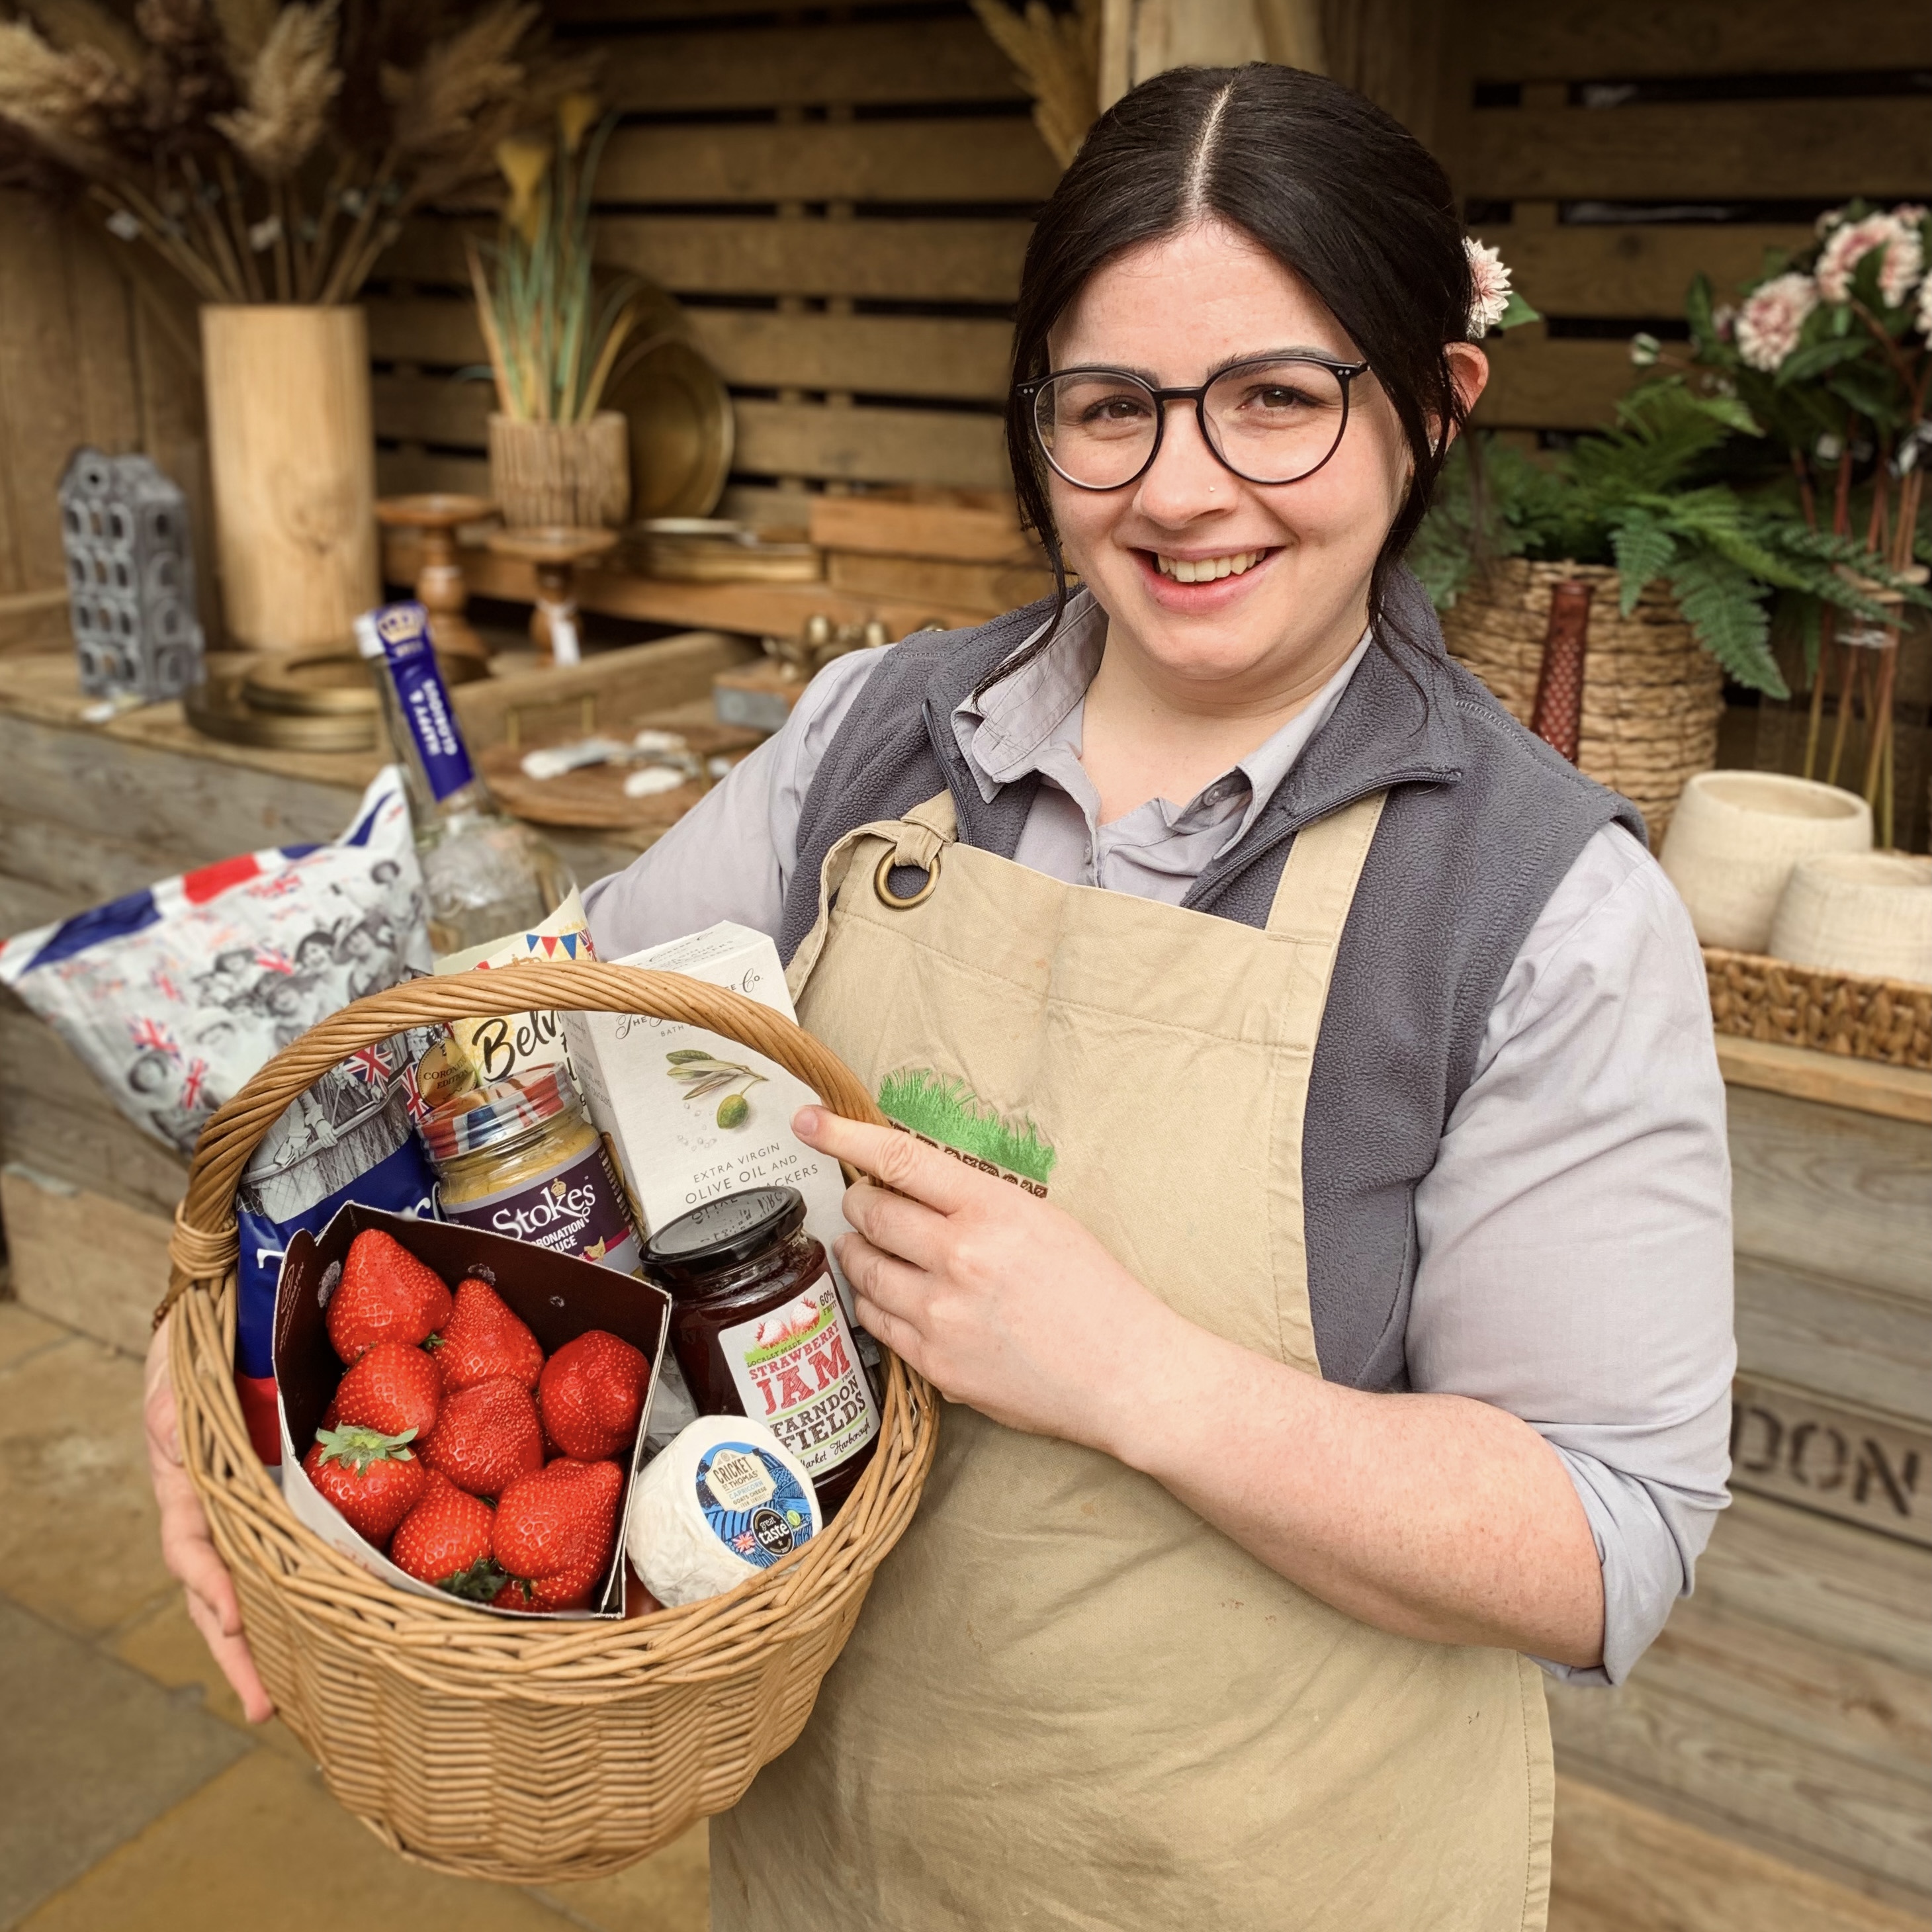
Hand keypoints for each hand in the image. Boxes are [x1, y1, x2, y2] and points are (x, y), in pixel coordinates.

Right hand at [144, 1318, 273, 1722]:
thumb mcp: (179, 1387)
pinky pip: (293, 1550)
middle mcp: (216, 1512)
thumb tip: (166, 1429)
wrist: (223, 1325)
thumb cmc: (198, 1356)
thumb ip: (174, 1414)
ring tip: (291, 1695)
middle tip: (265, 1707)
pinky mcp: (286, 1497)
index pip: (193, 1551)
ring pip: (257, 1584)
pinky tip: (328, 1623)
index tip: (233, 1621)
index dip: (212, 1588)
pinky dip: (304, 1590)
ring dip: (271, 1639)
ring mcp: (249, 1510)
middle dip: (239, 1651)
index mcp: (187, 1491)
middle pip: (221, 1593)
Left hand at [793, 1107, 1175, 1452]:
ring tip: (874, 1249)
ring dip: (858, 1252)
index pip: (898, 1160)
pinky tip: (893, 1295)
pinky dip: (874, 1299)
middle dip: (859, 1203)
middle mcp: (959, 1257)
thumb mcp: (1043, 1219)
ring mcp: (940, 1313)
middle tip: (867, 1204)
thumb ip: (974, 1200)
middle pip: (869, 1213)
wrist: (1123, 1373)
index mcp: (991, 1210)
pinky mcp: (933, 1362)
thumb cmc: (1094, 1291)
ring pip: (861, 1268)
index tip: (809, 1122)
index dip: (843, 1135)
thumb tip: (911, 1184)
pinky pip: (874, 1319)